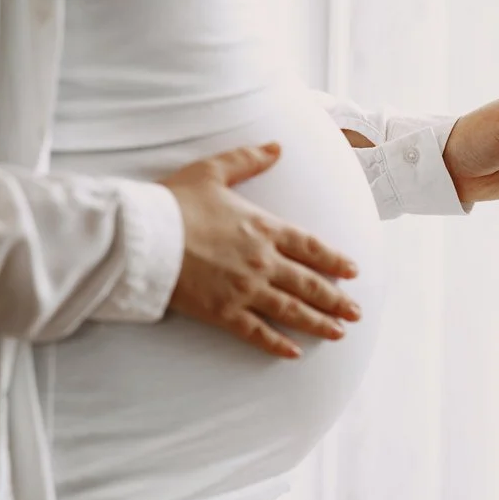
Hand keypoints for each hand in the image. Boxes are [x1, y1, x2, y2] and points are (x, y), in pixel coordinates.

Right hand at [159, 143, 360, 358]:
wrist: (142, 236)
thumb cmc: (174, 201)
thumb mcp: (213, 170)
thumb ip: (248, 159)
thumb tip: (276, 147)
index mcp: (263, 228)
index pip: (311, 247)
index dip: (335, 260)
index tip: (353, 271)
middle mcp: (261, 261)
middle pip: (309, 283)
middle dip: (336, 299)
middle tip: (356, 312)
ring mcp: (244, 289)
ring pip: (291, 310)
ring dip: (319, 322)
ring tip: (339, 332)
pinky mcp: (223, 311)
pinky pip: (257, 332)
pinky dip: (277, 344)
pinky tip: (294, 353)